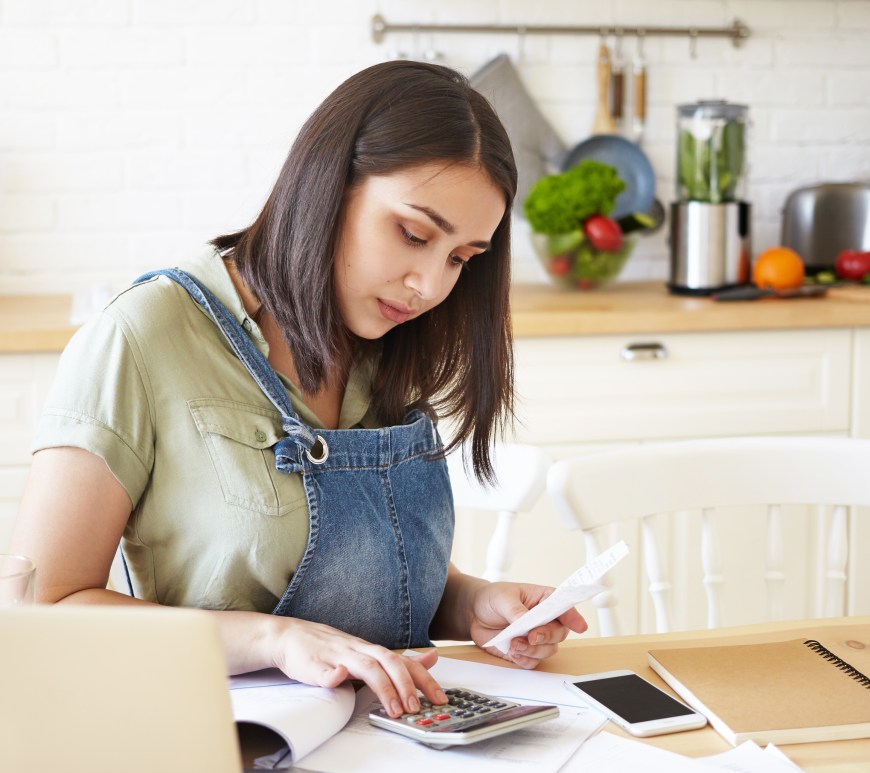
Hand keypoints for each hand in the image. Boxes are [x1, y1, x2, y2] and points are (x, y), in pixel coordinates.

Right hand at [267, 617, 446, 717]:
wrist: (292, 637)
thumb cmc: (331, 648)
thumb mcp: (368, 652)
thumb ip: (399, 659)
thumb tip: (432, 659)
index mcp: (371, 651)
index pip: (403, 663)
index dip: (423, 679)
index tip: (440, 698)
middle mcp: (359, 651)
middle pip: (388, 662)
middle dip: (405, 685)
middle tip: (416, 708)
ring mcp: (337, 656)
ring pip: (364, 667)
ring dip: (382, 687)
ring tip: (393, 708)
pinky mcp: (315, 664)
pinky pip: (324, 670)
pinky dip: (331, 674)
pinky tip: (337, 677)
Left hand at [468, 582, 587, 668]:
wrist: (473, 613)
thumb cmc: (492, 598)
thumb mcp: (503, 598)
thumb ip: (517, 611)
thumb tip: (527, 622)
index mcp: (544, 600)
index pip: (564, 607)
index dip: (574, 617)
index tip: (579, 626)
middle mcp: (544, 620)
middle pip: (559, 633)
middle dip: (546, 637)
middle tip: (531, 636)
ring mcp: (535, 637)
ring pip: (547, 650)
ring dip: (532, 650)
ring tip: (514, 643)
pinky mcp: (524, 651)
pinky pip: (533, 662)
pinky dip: (524, 659)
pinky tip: (513, 652)